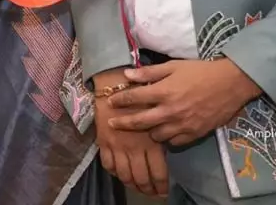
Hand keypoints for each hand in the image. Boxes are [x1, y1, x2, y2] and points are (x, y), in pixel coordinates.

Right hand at [93, 70, 169, 196]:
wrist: (113, 81)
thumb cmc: (143, 92)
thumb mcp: (162, 113)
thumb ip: (168, 127)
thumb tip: (171, 145)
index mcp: (151, 140)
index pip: (158, 172)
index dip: (161, 186)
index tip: (163, 191)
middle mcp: (134, 147)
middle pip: (141, 178)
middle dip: (147, 190)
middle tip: (152, 193)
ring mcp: (117, 145)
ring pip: (124, 174)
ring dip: (131, 184)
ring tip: (137, 187)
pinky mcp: (103, 141)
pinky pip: (108, 164)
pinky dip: (113, 172)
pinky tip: (120, 173)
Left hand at [108, 59, 262, 145]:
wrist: (231, 83)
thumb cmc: (200, 71)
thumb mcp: (173, 66)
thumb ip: (149, 73)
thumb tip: (127, 74)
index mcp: (164, 92)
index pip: (134, 98)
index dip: (120, 101)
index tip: (110, 103)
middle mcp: (170, 111)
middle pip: (140, 122)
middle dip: (123, 124)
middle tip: (112, 125)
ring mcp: (183, 125)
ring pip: (156, 136)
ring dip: (147, 132)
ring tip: (142, 127)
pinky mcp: (194, 134)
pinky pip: (174, 142)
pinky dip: (167, 138)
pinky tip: (164, 132)